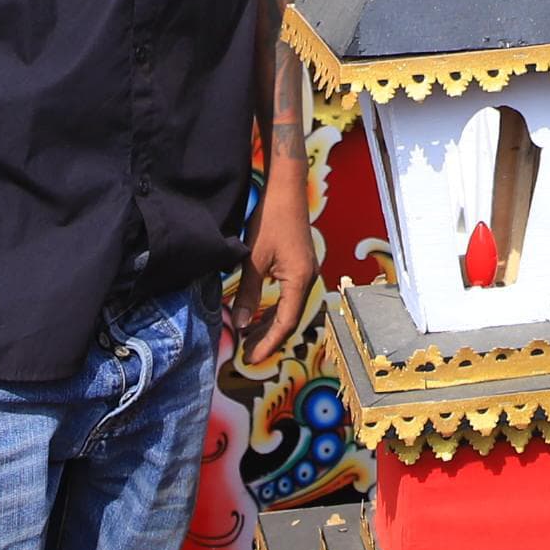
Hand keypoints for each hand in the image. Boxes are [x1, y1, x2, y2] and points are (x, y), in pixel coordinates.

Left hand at [231, 154, 318, 362]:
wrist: (286, 190)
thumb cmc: (270, 221)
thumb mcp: (254, 260)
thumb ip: (248, 294)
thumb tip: (241, 325)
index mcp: (300, 280)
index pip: (285, 323)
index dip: (267, 344)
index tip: (249, 359)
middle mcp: (309, 279)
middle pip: (290, 319)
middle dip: (268, 338)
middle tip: (246, 355)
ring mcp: (307, 272)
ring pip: (289, 308)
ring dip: (270, 325)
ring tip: (249, 340)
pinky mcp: (301, 265)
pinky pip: (289, 296)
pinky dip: (274, 310)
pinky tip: (259, 315)